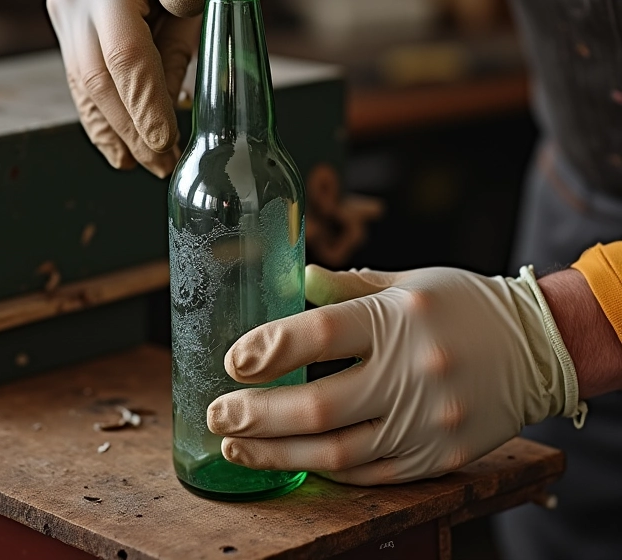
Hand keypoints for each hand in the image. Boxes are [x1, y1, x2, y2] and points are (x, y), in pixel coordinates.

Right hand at [47, 0, 208, 176]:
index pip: (126, 53)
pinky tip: (118, 148)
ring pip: (85, 88)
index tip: (167, 141)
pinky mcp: (64, 32)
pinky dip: (100, 120)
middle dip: (132, 128)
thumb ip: (186, 7)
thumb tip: (177, 75)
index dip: (146, 103)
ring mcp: (63, 15)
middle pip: (100, 79)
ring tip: (143, 165)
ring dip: (115, 133)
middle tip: (163, 164)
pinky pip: (80, 84)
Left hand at [207, 264, 576, 484]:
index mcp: (400, 316)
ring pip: (338, 451)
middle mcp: (413, 371)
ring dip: (278, 453)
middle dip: (257, 415)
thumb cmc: (463, 303)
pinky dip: (325, 469)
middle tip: (218, 413)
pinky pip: (370, 473)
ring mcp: (427, 422)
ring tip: (236, 446)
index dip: (269, 349)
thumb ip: (348, 285)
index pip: (320, 334)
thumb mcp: (406, 280)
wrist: (536, 346)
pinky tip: (292, 460)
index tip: (232, 361)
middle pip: (320, 405)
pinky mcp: (438, 457)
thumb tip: (296, 280)